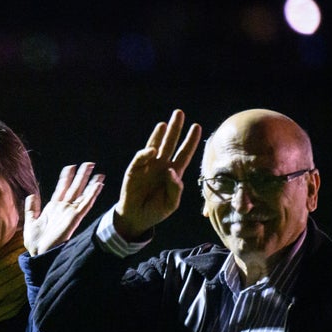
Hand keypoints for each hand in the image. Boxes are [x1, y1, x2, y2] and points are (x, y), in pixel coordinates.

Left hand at [24, 162, 104, 255]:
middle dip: (82, 176)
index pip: (62, 188)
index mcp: (54, 207)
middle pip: (75, 188)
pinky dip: (92, 194)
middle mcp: (64, 208)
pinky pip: (85, 204)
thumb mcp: (30, 221)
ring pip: (82, 194)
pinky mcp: (74, 218)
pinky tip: (98, 186)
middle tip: (89, 164)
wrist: (39, 253)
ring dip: (90, 183)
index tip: (71, 166)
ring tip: (98, 173)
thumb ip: (32, 208)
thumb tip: (31, 194)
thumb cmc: (35, 242)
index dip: (67, 177)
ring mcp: (70, 212)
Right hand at [114, 109, 201, 239]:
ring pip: (154, 146)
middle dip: (175, 129)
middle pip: (170, 144)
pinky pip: (140, 159)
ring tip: (164, 124)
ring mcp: (148, 166)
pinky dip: (145, 153)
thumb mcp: (171, 204)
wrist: (136, 218)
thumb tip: (171, 171)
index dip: (190, 141)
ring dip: (158, 135)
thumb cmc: (156, 210)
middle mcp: (161, 165)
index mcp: (173, 172)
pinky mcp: (134, 170)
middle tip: (179, 113)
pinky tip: (152, 149)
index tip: (197, 127)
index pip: (184, 154)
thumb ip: (175, 189)